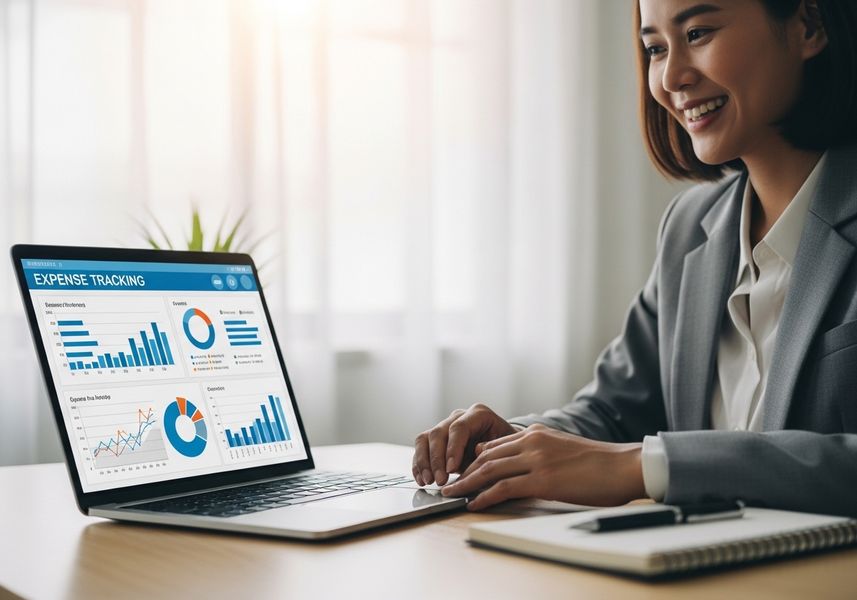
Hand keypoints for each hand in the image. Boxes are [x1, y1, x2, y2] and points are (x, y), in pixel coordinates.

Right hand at [412, 404, 516, 485]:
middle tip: (440, 480)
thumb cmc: (507, 449)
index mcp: (479, 414)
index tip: (451, 469)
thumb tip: (474, 466)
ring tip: (428, 481)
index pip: (459, 428)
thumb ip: (489, 456)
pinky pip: (421, 448)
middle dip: (436, 459)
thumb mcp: (504, 451)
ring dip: (423, 462)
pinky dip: (419, 465)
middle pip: (439, 433)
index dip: (453, 448)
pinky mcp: (435, 439)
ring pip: (425, 439)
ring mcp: (445, 426)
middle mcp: (459, 416)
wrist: (505, 448)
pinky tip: (422, 479)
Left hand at [440, 424, 644, 510]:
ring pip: (490, 470)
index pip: (495, 445)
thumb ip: (539, 452)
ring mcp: (536, 459)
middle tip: (448, 484)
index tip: (462, 472)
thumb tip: (520, 466)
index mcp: (537, 433)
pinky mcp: (543, 479)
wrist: (624, 466)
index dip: (475, 460)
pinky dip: (485, 496)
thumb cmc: (599, 463)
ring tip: (452, 495)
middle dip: (464, 472)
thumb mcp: (562, 449)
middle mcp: (532, 441)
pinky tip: (475, 504)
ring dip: (467, 484)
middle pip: (487, 456)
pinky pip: (504, 487)